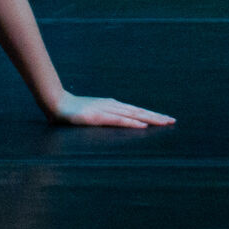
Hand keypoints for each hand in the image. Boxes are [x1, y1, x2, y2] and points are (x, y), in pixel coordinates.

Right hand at [48, 91, 173, 127]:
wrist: (56, 103)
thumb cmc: (73, 111)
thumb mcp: (92, 114)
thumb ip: (104, 117)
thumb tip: (113, 121)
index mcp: (111, 105)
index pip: (136, 111)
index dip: (152, 115)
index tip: (166, 119)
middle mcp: (111, 106)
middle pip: (138, 112)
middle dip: (156, 117)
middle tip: (173, 121)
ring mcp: (105, 110)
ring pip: (132, 114)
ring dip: (149, 118)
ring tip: (164, 122)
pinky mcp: (98, 117)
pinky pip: (118, 120)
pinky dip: (131, 122)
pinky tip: (142, 125)